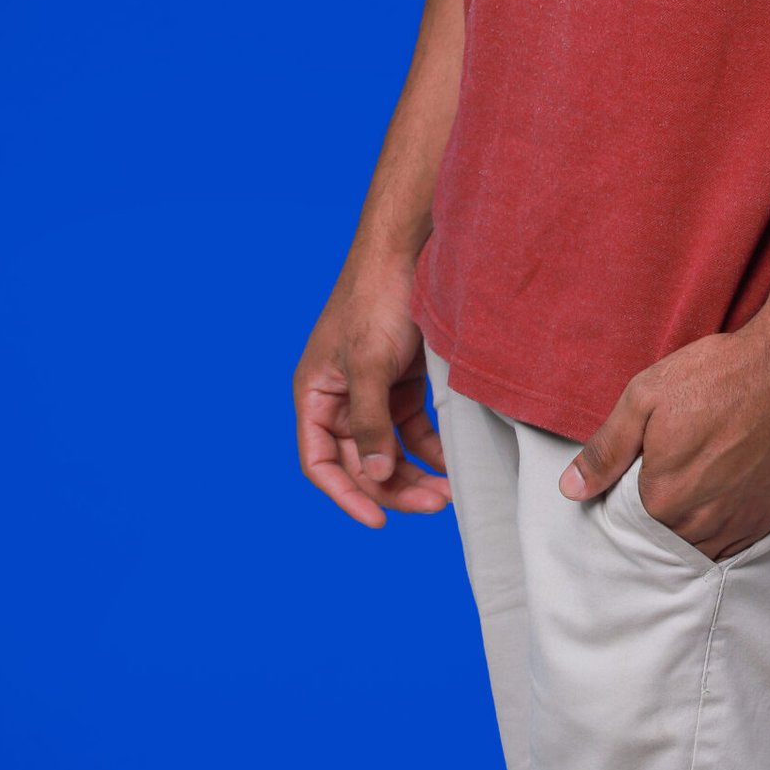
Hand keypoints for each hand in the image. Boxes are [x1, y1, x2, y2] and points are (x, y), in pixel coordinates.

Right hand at [292, 252, 451, 528]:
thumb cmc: (378, 299)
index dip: (345, 495)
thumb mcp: (370, 365)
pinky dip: (431, 446)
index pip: (321, 462)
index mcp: (316, 394)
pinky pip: (413, 427)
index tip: (378, 521)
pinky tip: (454, 461)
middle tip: (435, 505)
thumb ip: (370, 424)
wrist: (411, 248)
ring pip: (390, 449)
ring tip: (449, 491)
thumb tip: (374, 478)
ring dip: (417, 472)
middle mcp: (340, 396)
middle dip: (394, 487)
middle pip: (361, 461)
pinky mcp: (402, 378)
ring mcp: (372, 389)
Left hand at [556, 321, 769, 561]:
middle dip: (665, 508)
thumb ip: (606, 449)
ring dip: (693, 523)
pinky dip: (724, 527)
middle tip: (680, 463)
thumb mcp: (646, 396)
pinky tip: (725, 491)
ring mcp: (739, 524)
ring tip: (701, 477)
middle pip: (667, 535)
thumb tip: (569, 489)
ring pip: (700, 544)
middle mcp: (700, 523)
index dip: (637, 489)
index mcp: (662, 498)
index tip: (650, 461)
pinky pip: (735, 543)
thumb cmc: (718, 374)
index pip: (632, 517)